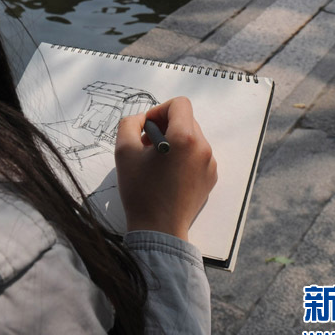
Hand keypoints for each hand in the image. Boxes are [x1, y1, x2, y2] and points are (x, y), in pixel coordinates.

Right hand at [115, 96, 216, 240]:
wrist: (159, 230)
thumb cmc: (141, 191)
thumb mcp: (124, 151)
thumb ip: (130, 124)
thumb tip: (141, 120)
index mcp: (185, 137)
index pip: (179, 104)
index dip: (160, 110)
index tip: (147, 128)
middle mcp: (203, 147)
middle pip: (186, 120)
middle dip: (165, 126)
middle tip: (147, 145)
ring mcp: (209, 163)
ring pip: (192, 137)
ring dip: (174, 142)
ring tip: (157, 161)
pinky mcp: (211, 177)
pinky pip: (197, 155)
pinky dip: (183, 157)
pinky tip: (168, 174)